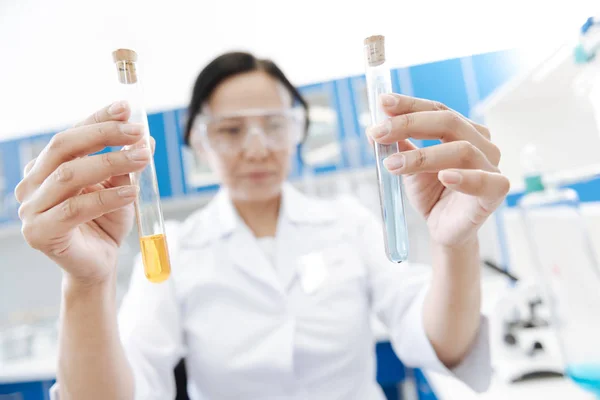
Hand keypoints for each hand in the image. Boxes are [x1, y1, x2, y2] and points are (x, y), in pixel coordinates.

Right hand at [15, 101, 151, 284]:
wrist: (99, 264)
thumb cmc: (107, 223)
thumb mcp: (122, 188)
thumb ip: (128, 165)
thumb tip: (147, 138)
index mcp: (47, 167)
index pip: (71, 135)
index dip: (98, 119)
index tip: (126, 108)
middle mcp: (33, 184)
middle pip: (63, 147)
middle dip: (103, 135)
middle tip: (137, 132)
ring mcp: (31, 208)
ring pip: (69, 175)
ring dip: (110, 162)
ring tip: (142, 158)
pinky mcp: (40, 233)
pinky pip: (75, 208)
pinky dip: (106, 197)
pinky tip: (130, 192)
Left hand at [367, 94, 509, 248]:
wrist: (443, 230)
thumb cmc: (432, 194)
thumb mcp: (409, 166)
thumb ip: (398, 146)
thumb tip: (373, 128)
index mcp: (463, 131)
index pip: (437, 109)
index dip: (410, 105)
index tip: (383, 102)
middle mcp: (481, 143)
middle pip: (449, 122)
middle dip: (409, 124)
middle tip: (379, 133)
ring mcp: (491, 166)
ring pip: (461, 149)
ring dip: (423, 156)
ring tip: (392, 165)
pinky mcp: (495, 193)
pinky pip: (485, 181)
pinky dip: (465, 178)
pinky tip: (444, 177)